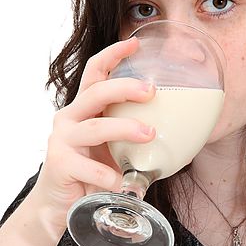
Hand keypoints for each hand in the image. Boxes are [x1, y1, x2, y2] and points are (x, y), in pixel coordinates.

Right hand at [31, 37, 155, 232]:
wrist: (61, 202)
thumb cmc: (94, 169)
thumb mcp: (115, 146)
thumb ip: (135, 134)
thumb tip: (185, 131)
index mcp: (85, 107)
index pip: (96, 72)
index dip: (113, 54)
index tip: (136, 43)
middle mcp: (70, 117)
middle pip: (96, 93)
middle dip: (125, 88)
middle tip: (151, 91)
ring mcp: (63, 140)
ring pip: (96, 127)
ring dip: (125, 129)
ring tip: (149, 133)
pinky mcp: (59, 164)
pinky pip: (90, 168)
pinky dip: (111, 175)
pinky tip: (124, 182)